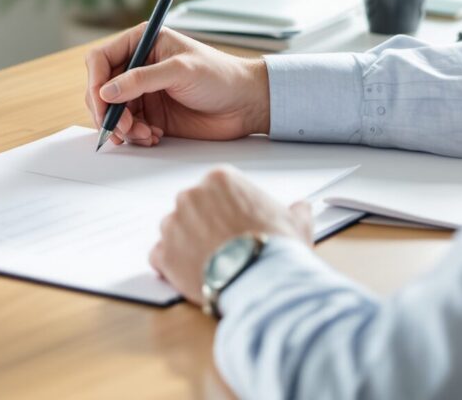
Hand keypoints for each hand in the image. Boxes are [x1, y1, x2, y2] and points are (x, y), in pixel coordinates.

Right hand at [84, 25, 269, 146]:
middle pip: (101, 89)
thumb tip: (106, 92)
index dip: (96, 82)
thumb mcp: (181, 71)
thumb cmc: (220, 76)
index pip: (100, 59)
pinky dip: (135, 136)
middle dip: (107, 111)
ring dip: (122, 127)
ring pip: (112, 112)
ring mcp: (143, 92)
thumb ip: (142, 80)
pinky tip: (154, 137)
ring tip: (144, 135)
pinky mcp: (151, 115)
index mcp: (142, 43)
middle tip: (122, 129)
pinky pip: (129, 128)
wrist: (246, 104)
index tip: (102, 104)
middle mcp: (138, 66)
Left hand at [150, 166, 313, 302]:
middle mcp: (191, 195)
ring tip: (213, 263)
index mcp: (220, 179)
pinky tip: (194, 273)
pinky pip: (160, 256)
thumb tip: (301, 208)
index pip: (215, 190)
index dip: (226, 211)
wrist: (263, 281)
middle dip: (205, 226)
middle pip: (192, 208)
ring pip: (174, 231)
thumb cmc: (278, 249)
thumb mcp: (296, 224)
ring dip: (187, 244)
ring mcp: (173, 223)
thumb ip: (294, 211)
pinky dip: (172, 266)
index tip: (235, 225)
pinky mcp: (163, 253)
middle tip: (225, 246)